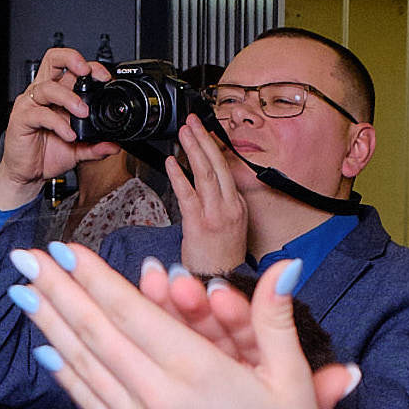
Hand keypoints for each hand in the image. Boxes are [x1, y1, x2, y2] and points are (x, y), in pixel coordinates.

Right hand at [0, 48, 121, 209]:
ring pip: (48, 87)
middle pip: (52, 59)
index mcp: (57, 94)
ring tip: (83, 113)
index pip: (70, 67)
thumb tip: (115, 145)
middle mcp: (43, 94)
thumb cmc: (47, 155)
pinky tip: (69, 135)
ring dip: (69, 98)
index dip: (89, 66)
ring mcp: (30, 104)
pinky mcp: (21, 118)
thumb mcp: (78, 150)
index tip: (105, 78)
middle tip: (87, 73)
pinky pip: (40, 114)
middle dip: (72, 59)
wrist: (28, 174)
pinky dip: (58, 124)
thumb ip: (96, 146)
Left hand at [12, 244, 357, 408]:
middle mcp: (161, 398)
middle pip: (97, 333)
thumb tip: (285, 267)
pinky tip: (45, 349)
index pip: (133, 313)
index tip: (65, 249)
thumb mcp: (293, 381)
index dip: (95, 278)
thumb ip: (275, 319)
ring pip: (84, 366)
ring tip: (24, 292)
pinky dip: (65, 373)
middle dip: (58, 290)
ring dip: (51, 325)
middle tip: (26, 258)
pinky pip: (90, 404)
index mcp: (200, 372)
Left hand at [167, 113, 247, 274]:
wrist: (221, 287)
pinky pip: (188, 195)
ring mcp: (217, 215)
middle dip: (205, 139)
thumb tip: (201, 186)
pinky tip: (170, 163)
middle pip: (219, 165)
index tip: (203, 132)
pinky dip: (178, 176)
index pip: (227, 169)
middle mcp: (231, 207)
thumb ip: (217, 205)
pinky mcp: (200, 225)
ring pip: (206, 174)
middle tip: (192, 121)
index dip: (214, 147)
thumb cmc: (219, 263)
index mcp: (238, 206)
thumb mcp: (228, 228)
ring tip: (184, 132)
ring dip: (194, 149)